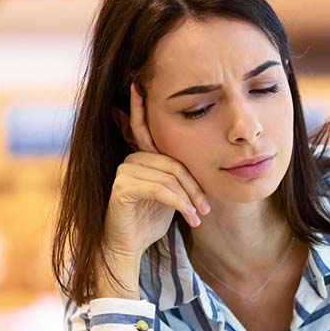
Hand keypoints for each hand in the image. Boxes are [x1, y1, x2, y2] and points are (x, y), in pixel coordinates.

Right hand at [104, 83, 210, 258]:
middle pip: (174, 162)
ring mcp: (124, 173)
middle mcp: (131, 160)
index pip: (149, 132)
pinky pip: (160, 190)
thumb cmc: (151, 220)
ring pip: (169, 177)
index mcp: (143, 157)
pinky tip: (189, 218)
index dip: (143, 108)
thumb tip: (204, 167)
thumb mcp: (171, 195)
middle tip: (207, 208)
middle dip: (195, 186)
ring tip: (198, 216)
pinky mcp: (122, 189)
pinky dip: (179, 204)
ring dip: (190, 199)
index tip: (139, 84)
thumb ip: (179, 177)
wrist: (130, 246)